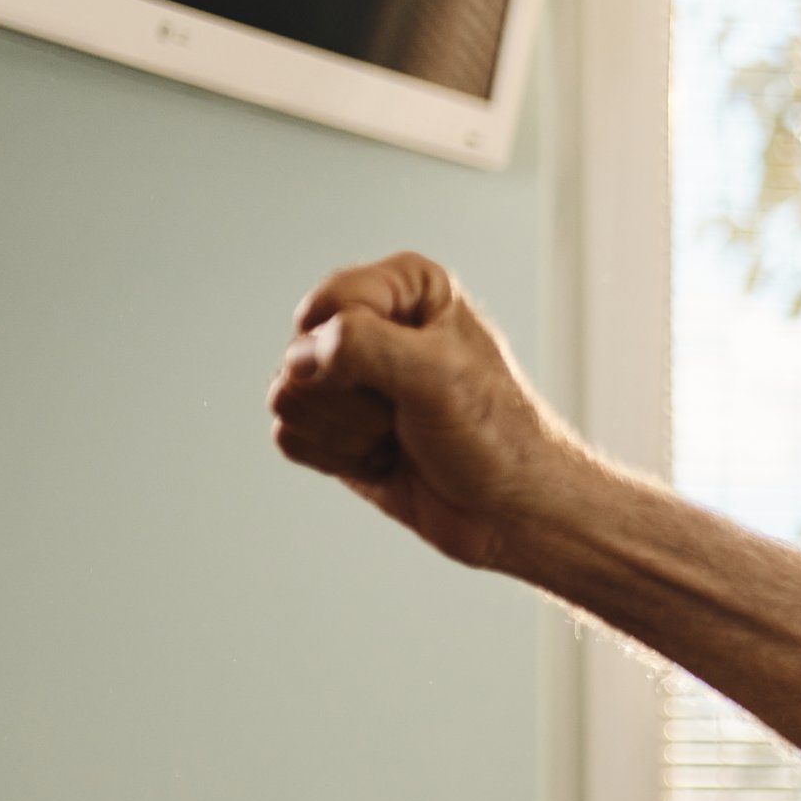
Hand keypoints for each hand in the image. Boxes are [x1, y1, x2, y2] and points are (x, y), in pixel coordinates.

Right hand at [267, 253, 579, 568]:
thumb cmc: (498, 439)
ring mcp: (350, 376)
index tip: (411, 375)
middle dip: (352, 398)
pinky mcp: (335, 423)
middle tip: (408, 415)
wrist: (512, 514)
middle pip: (299, 354)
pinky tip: (384, 459)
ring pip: (288, 396)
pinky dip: (336, 457)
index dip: (355, 349)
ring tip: (400, 437)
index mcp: (407, 286)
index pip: (329, 303)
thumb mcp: (440, 375)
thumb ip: (363, 344)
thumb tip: (299, 354)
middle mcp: (373, 322)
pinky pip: (290, 434)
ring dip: (346, 432)